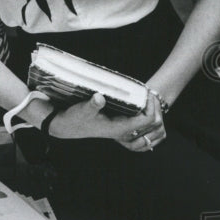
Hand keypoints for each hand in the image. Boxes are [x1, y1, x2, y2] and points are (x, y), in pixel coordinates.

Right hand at [48, 93, 162, 150]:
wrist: (66, 126)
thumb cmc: (74, 119)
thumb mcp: (82, 110)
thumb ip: (92, 104)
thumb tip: (99, 97)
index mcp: (120, 128)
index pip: (147, 120)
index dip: (151, 106)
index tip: (147, 91)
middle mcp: (123, 129)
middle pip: (151, 122)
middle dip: (153, 106)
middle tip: (148, 90)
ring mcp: (121, 126)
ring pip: (145, 120)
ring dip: (147, 106)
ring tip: (143, 92)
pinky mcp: (117, 122)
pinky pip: (136, 116)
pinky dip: (139, 107)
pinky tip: (133, 95)